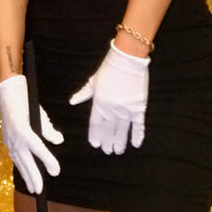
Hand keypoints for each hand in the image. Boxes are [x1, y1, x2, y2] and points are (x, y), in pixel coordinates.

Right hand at [0, 74, 63, 193]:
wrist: (7, 92)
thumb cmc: (25, 100)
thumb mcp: (39, 112)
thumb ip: (48, 129)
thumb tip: (58, 140)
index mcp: (23, 129)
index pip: (38, 149)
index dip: (48, 161)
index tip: (56, 171)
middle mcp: (14, 137)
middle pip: (25, 161)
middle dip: (33, 176)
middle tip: (39, 190)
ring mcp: (9, 139)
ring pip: (18, 161)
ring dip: (25, 175)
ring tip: (32, 188)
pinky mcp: (7, 139)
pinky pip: (14, 156)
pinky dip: (20, 166)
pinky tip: (24, 173)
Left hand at [69, 40, 149, 154]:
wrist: (128, 60)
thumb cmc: (109, 68)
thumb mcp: (94, 81)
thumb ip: (83, 94)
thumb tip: (72, 101)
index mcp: (99, 102)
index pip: (95, 124)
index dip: (95, 135)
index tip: (96, 144)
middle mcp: (112, 109)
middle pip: (108, 130)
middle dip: (108, 142)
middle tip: (108, 151)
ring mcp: (126, 110)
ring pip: (122, 131)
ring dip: (120, 142)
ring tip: (118, 151)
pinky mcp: (139, 108)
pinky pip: (139, 125)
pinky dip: (138, 135)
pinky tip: (136, 144)